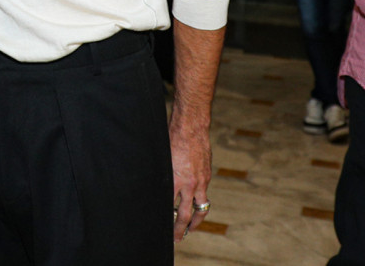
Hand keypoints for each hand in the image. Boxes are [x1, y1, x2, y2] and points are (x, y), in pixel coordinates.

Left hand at [170, 121, 212, 241]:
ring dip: (196, 220)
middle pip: (188, 214)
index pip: (171, 208)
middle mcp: (190, 184)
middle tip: (177, 238)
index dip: (168, 221)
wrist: (191, 127)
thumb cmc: (172, 139)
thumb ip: (161, 176)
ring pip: (201, 207)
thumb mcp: (161, 160)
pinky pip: (204, 193)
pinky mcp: (207, 174)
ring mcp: (201, 180)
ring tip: (190, 228)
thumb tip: (157, 188)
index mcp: (176, 181)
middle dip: (182, 228)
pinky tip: (193, 203)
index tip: (163, 229)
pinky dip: (199, 201)